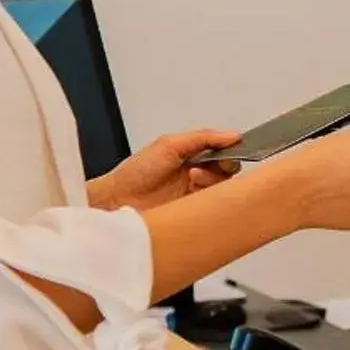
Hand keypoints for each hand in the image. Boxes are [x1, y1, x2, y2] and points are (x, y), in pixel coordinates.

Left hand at [89, 130, 240, 212]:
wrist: (117, 201)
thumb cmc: (135, 173)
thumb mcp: (168, 144)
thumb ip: (202, 137)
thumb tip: (231, 135)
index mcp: (192, 154)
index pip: (223, 150)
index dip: (231, 149)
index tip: (233, 148)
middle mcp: (197, 174)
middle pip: (228, 169)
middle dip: (224, 164)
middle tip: (215, 164)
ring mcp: (196, 194)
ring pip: (223, 188)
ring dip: (213, 180)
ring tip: (193, 177)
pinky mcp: (195, 213)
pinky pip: (214, 206)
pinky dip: (210, 198)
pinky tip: (194, 190)